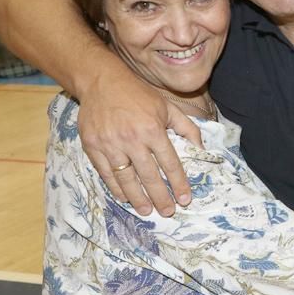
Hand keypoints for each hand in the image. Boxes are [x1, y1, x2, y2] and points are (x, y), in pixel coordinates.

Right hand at [78, 72, 202, 215]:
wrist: (101, 82)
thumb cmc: (138, 94)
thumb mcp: (167, 106)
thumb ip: (186, 127)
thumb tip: (201, 148)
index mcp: (153, 129)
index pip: (169, 163)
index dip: (178, 183)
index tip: (184, 199)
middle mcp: (132, 139)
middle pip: (149, 176)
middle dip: (160, 197)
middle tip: (167, 212)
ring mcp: (110, 145)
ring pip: (126, 178)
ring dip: (137, 198)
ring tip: (146, 210)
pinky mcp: (93, 147)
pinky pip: (106, 173)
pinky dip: (115, 187)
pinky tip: (125, 197)